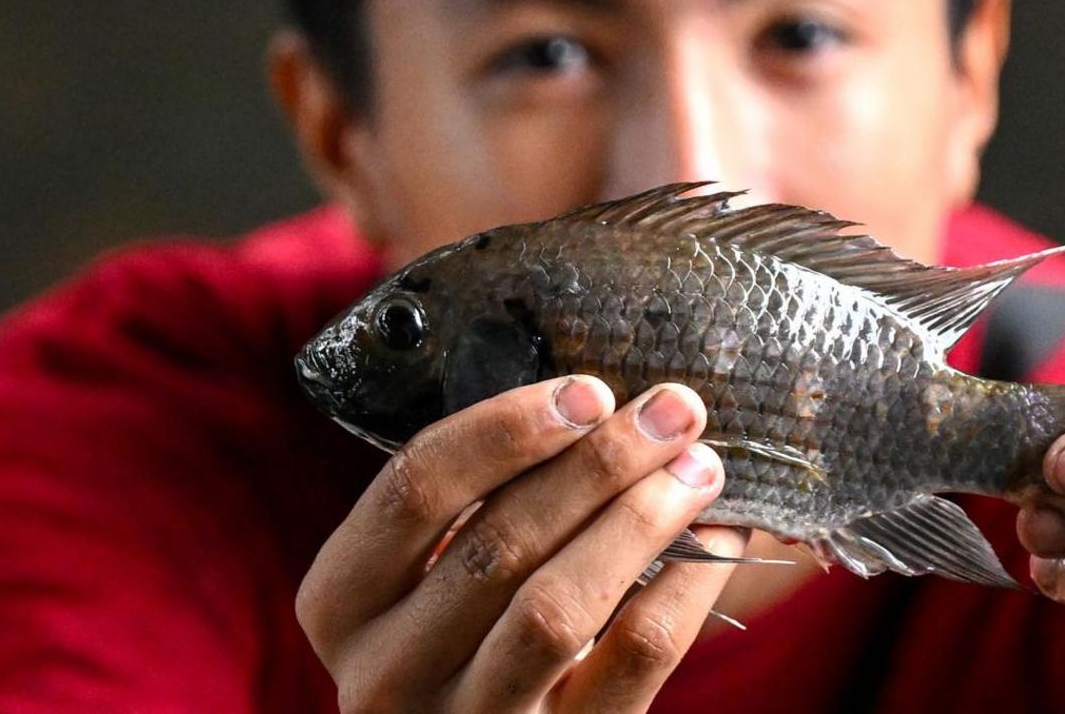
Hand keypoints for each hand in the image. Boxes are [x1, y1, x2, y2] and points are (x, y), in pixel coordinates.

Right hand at [297, 376, 743, 712]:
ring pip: (556, 607)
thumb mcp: (439, 576)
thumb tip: (605, 407)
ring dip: (639, 519)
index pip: (412, 491)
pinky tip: (722, 538)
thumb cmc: (470, 637)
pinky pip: (631, 659)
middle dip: (597, 462)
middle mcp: (386, 674)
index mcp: (342, 603)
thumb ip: (486, 503)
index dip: (504, 430)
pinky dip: (686, 588)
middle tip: (672, 411)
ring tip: (700, 467)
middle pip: (497, 542)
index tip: (586, 390)